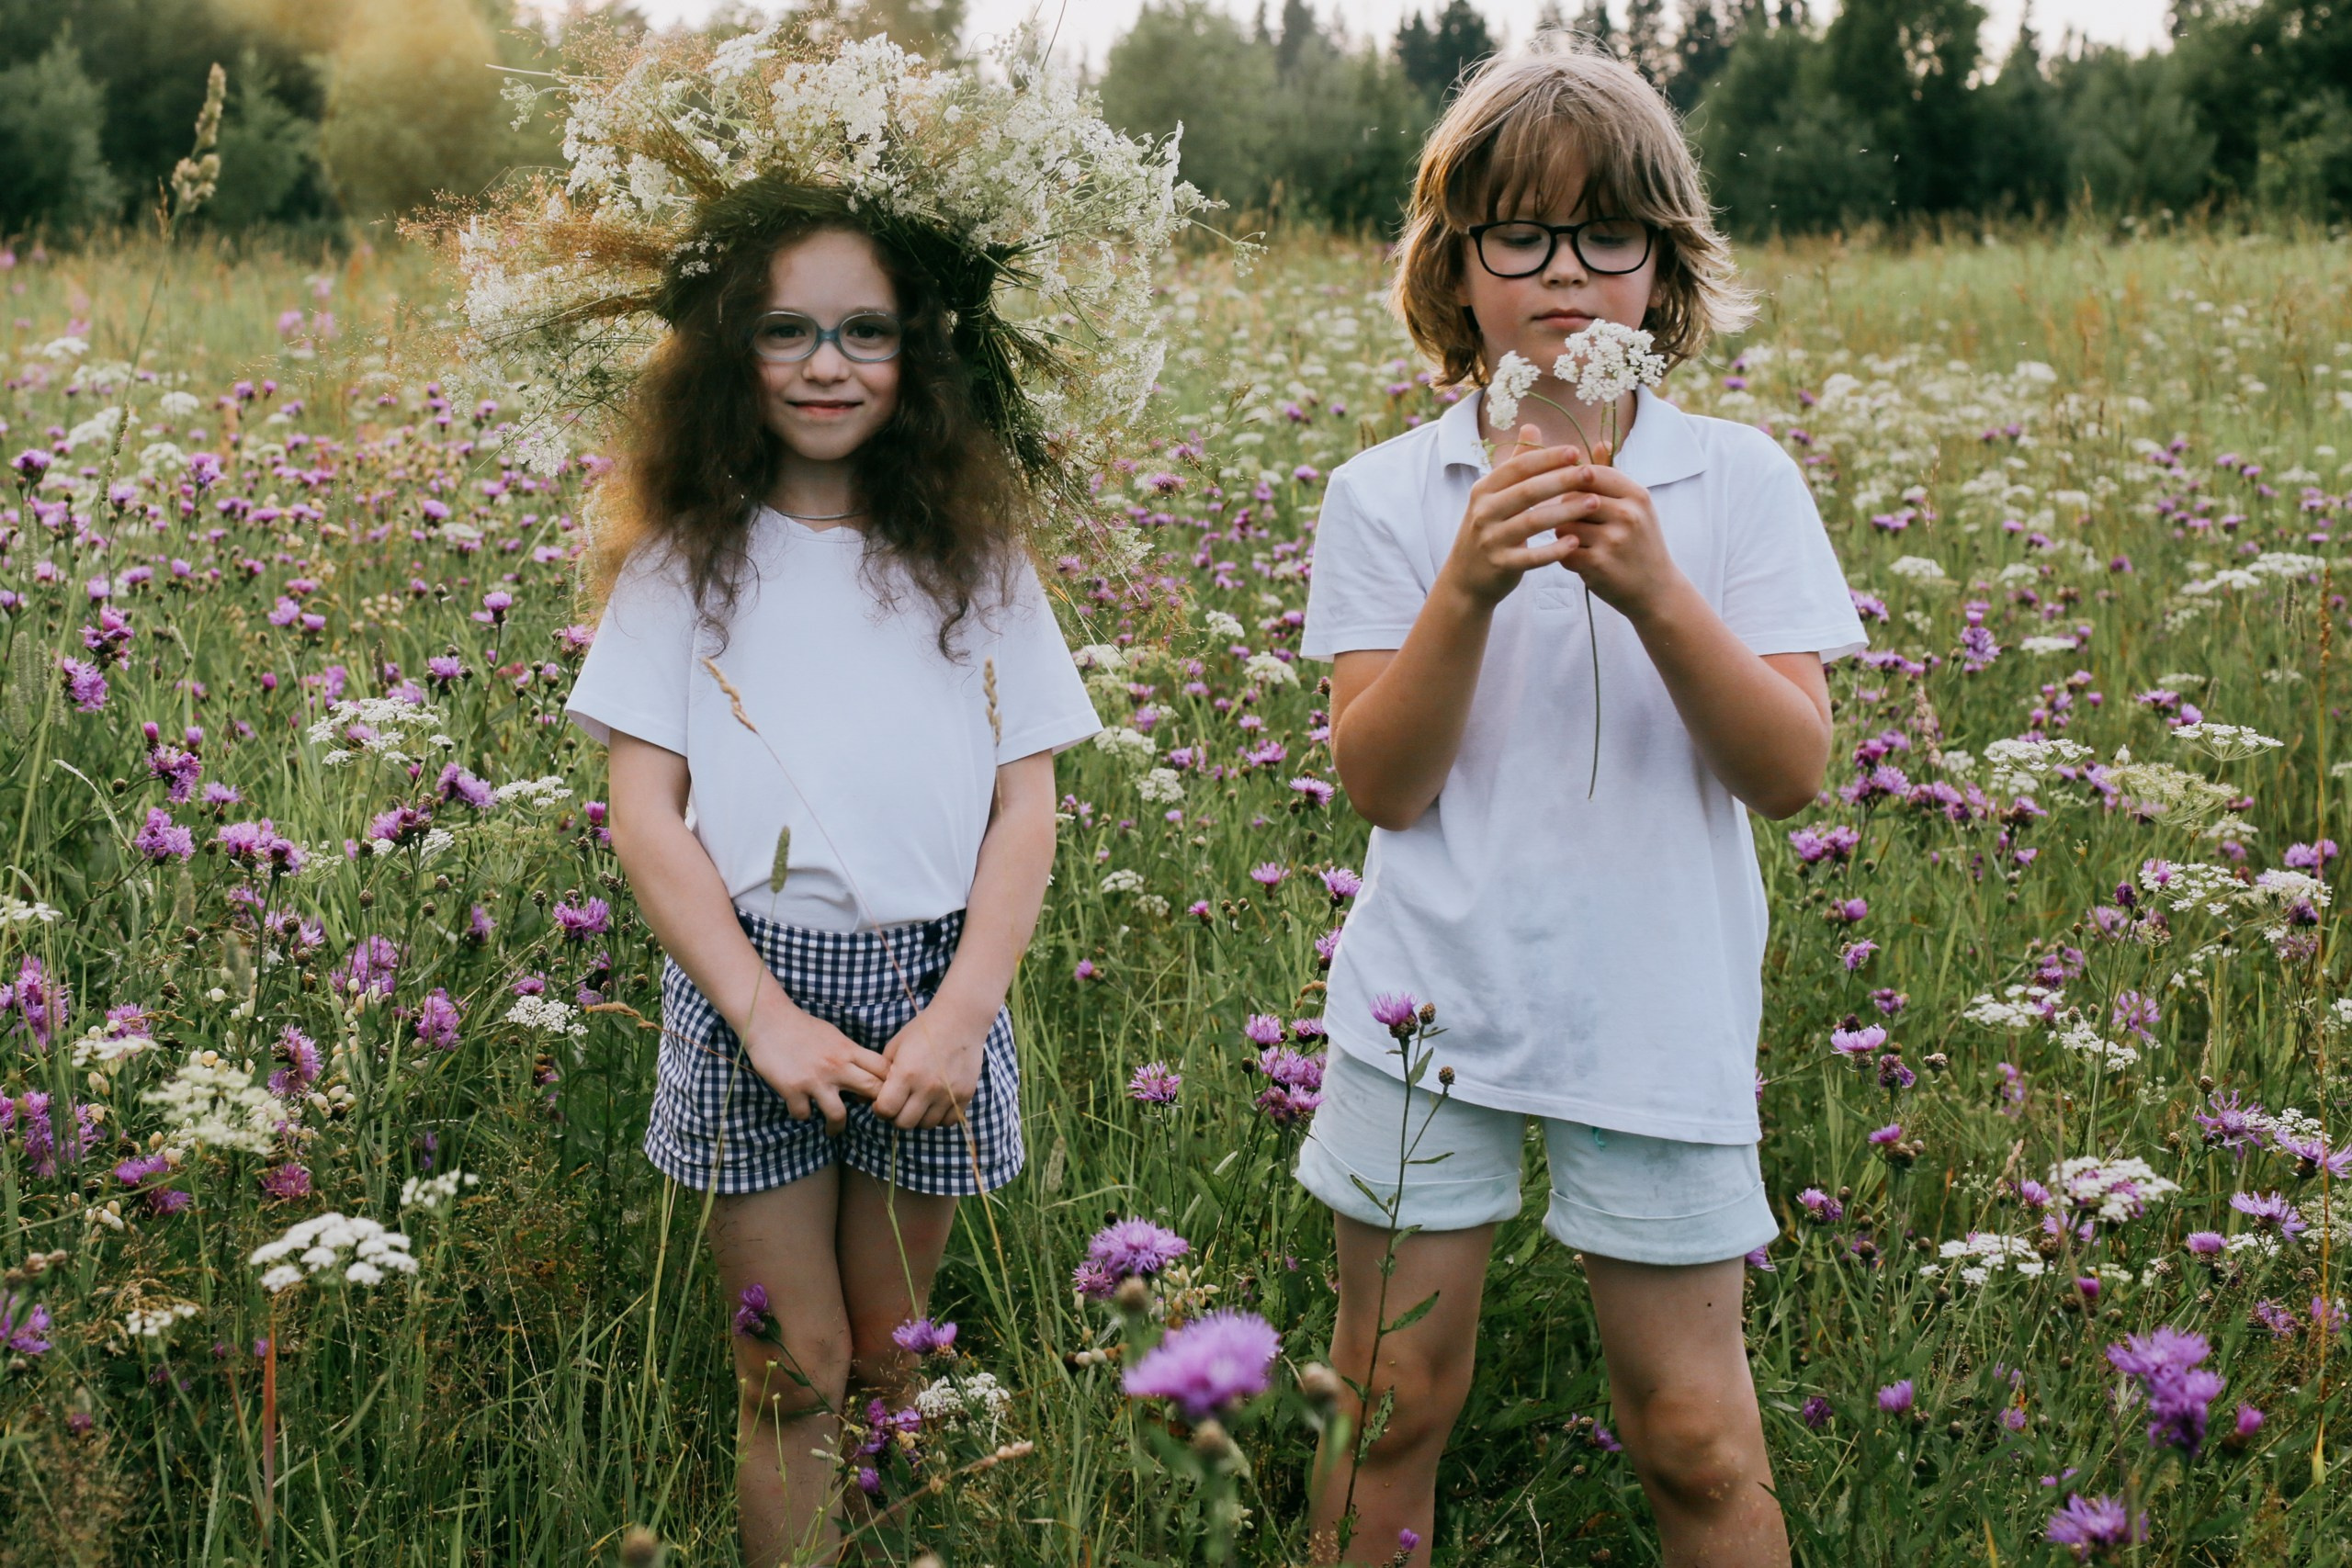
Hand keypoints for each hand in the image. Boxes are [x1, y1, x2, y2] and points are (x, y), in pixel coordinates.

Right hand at [740, 991, 885, 1134]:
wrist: (769, 1020)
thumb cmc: (802, 1027)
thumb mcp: (834, 1036)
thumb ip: (850, 1053)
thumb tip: (866, 1070)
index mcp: (848, 1050)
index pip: (883, 1069)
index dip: (890, 1084)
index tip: (885, 1094)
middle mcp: (836, 1065)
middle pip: (872, 1091)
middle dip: (875, 1107)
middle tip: (867, 1117)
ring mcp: (814, 1079)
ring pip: (838, 1115)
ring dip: (837, 1126)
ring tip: (834, 1129)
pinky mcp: (792, 1089)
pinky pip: (804, 1114)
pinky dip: (803, 1114)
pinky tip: (801, 1108)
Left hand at [872, 1000, 989, 1130]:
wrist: (960, 1019)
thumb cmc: (923, 1031)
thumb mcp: (895, 1047)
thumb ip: (882, 1074)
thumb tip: (868, 1097)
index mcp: (906, 1073)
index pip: (886, 1110)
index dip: (880, 1109)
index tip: (882, 1102)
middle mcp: (928, 1087)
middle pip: (905, 1123)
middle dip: (897, 1116)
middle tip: (899, 1104)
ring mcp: (948, 1093)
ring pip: (926, 1125)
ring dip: (918, 1117)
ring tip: (917, 1103)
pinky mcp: (965, 1095)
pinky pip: (948, 1121)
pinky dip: (939, 1117)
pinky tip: (935, 1103)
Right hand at [1439, 430, 1599, 607]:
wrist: (1465, 578)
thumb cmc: (1489, 530)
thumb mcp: (1494, 495)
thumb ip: (1516, 463)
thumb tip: (1531, 426)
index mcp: (1484, 489)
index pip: (1518, 467)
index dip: (1547, 457)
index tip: (1576, 452)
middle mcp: (1484, 511)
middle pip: (1528, 491)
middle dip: (1562, 480)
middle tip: (1592, 473)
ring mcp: (1490, 539)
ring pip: (1532, 522)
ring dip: (1566, 511)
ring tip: (1594, 503)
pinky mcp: (1500, 564)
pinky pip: (1530, 556)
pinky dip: (1553, 550)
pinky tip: (1576, 542)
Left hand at [1547, 450, 1685, 620]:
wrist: (1656, 590)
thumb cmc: (1640, 543)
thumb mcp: (1636, 507)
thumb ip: (1612, 476)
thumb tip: (1598, 442)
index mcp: (1636, 494)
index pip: (1588, 472)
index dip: (1569, 480)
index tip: (1562, 489)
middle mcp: (1628, 514)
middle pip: (1571, 497)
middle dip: (1563, 509)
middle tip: (1570, 519)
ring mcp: (1613, 540)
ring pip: (1563, 524)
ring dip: (1562, 534)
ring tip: (1576, 541)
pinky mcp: (1598, 564)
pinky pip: (1563, 551)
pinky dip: (1565, 556)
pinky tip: (1577, 558)